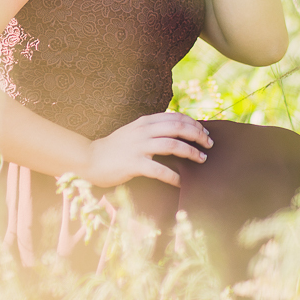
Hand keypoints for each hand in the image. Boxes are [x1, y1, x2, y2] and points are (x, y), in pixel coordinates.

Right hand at [84, 112, 212, 187]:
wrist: (90, 159)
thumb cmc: (115, 148)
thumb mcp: (134, 132)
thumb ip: (152, 129)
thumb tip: (177, 131)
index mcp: (145, 122)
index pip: (176, 117)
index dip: (194, 124)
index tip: (205, 133)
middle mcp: (143, 131)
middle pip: (178, 128)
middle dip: (198, 135)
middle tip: (209, 145)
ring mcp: (138, 147)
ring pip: (172, 145)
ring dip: (191, 152)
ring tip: (202, 160)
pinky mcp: (134, 164)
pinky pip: (159, 170)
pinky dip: (174, 176)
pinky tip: (182, 182)